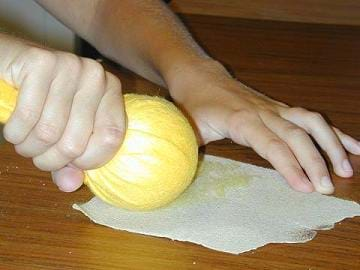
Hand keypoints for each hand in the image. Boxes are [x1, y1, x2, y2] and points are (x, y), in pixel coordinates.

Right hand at [2, 46, 124, 191]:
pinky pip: (27, 116)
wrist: (11, 66)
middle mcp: (96, 76)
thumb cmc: (44, 104)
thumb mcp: (64, 134)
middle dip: (50, 159)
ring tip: (25, 141)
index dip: (88, 161)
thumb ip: (71, 162)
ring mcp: (70, 65)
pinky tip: (14, 128)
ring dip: (29, 148)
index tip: (71, 162)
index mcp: (111, 93)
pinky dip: (15, 132)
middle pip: (76, 142)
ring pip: (49, 132)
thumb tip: (70, 185)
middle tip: (38, 154)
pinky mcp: (41, 62)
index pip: (111, 139)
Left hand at [169, 60, 359, 193]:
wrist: (200, 78)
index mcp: (240, 120)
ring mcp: (275, 108)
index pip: (270, 144)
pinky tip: (352, 146)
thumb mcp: (189, 130)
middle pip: (296, 135)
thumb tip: (186, 175)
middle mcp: (263, 112)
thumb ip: (191, 152)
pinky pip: (312, 118)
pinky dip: (334, 132)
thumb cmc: (194, 105)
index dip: (289, 165)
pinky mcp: (280, 108)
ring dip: (332, 144)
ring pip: (311, 122)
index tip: (304, 187)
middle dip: (315, 161)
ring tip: (347, 170)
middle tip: (326, 189)